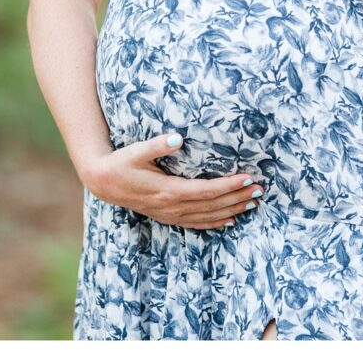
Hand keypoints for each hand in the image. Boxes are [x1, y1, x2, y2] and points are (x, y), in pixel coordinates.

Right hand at [82, 132, 264, 229]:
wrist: (102, 182)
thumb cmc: (121, 162)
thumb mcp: (136, 150)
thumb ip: (157, 145)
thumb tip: (178, 138)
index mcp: (167, 190)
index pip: (206, 190)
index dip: (228, 186)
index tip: (248, 179)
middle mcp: (172, 206)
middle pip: (212, 205)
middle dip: (237, 198)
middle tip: (260, 190)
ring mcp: (170, 214)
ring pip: (207, 216)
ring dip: (231, 210)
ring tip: (252, 203)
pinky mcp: (167, 216)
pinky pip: (197, 223)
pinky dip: (216, 223)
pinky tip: (230, 220)